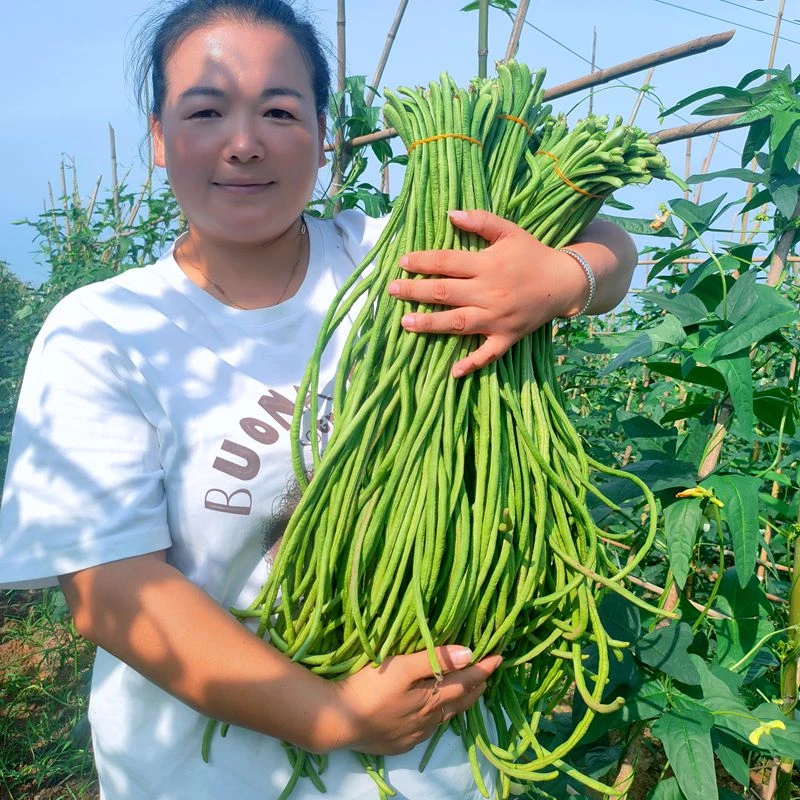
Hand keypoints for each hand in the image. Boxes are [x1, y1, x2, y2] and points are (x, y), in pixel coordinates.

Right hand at [329, 645, 502, 754]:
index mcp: (432, 699)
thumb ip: (435, 660)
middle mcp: (428, 720)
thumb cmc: (369, 688)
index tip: (499, 657)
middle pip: (459, 702)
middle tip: (487, 676)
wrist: (338, 722)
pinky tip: (434, 715)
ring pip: (445, 717)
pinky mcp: (400, 742)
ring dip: (459, 703)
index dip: (483, 669)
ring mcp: (414, 734)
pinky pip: (428, 729)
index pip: (465, 681)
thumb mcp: (402, 667)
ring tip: (467, 693)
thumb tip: (469, 654)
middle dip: (475, 687)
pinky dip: (439, 716)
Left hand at [387, 209, 589, 377]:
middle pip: (445, 292)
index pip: (447, 262)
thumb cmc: (532, 254)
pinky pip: (487, 354)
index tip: (402, 263)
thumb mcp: (510, 231)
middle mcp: (489, 293)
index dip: (422, 262)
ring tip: (406, 323)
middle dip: (415, 291)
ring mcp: (497, 318)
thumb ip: (481, 221)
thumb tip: (450, 214)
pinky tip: (453, 371)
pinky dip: (472, 364)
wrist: (564, 282)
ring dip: (430, 324)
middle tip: (391, 290)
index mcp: (488, 265)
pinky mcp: (506, 337)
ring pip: (457, 323)